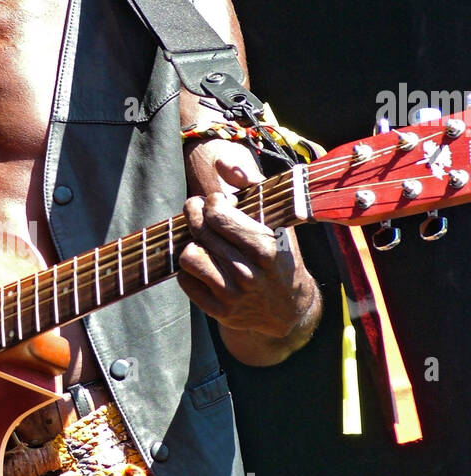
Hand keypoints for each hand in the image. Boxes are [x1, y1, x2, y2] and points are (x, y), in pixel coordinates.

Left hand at [177, 145, 320, 363]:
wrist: (289, 309)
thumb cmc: (281, 256)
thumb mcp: (277, 220)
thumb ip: (252, 186)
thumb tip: (224, 164)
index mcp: (265, 248)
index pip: (218, 215)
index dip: (213, 201)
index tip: (219, 202)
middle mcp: (247, 273)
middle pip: (200, 231)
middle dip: (195, 213)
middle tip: (200, 210)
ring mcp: (232, 295)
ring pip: (188, 256)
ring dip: (193, 243)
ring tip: (204, 240)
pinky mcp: (219, 312)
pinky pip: (186, 281)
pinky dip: (190, 269)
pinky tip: (204, 262)